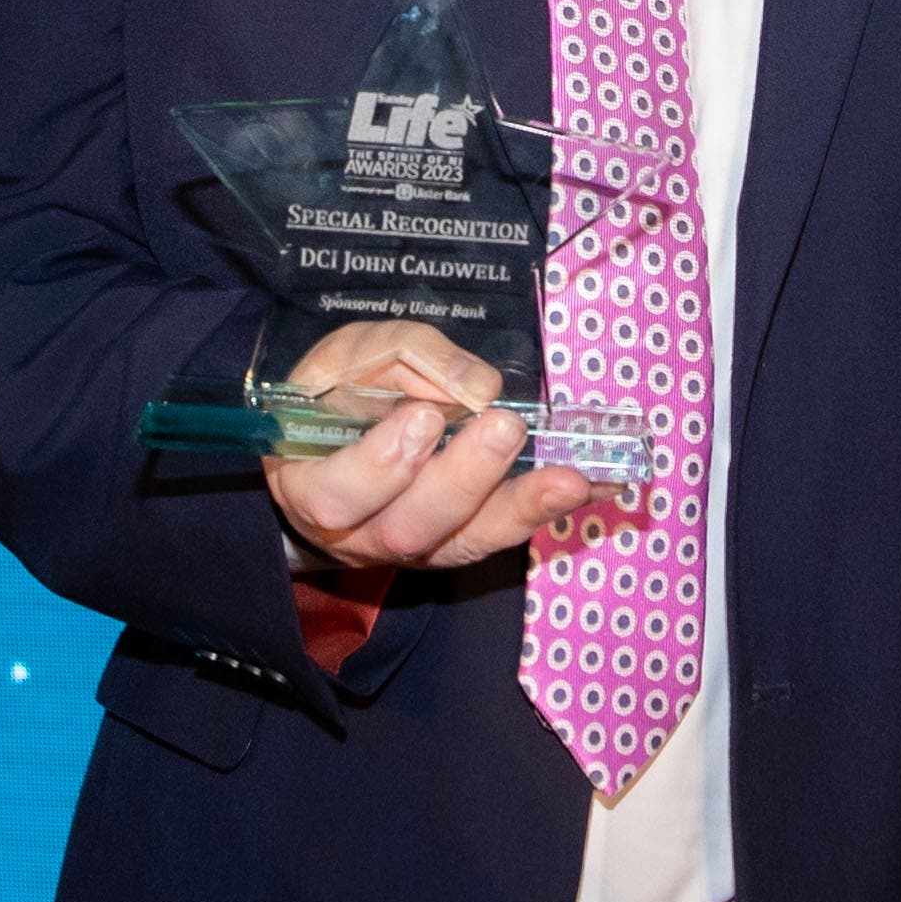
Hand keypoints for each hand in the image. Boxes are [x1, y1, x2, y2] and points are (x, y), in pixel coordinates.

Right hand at [261, 317, 601, 572]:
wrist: (345, 428)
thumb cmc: (338, 390)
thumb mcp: (351, 354)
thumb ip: (403, 357)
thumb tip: (476, 386)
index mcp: (309, 485)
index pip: (334, 496)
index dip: (379, 466)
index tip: (423, 417)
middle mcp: (360, 534)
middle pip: (407, 528)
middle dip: (460, 479)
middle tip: (501, 427)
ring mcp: (415, 547)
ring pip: (462, 543)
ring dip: (517, 505)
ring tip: (565, 473)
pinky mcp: (461, 543)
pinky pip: (503, 534)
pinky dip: (547, 508)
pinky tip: (591, 485)